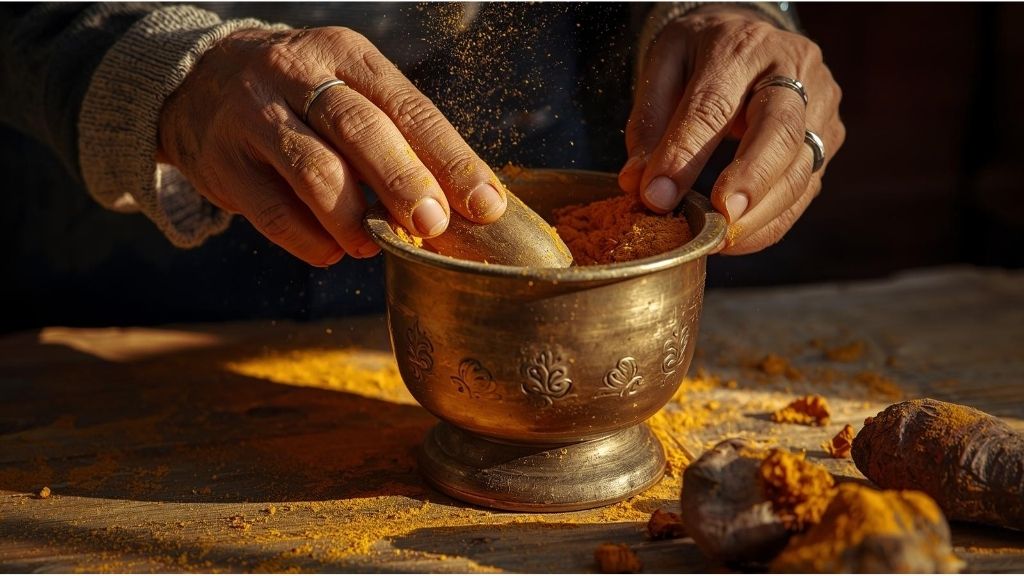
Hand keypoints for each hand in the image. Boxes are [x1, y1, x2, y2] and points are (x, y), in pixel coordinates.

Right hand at [157, 27, 506, 265]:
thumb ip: (400, 138)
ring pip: (314, 172)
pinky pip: (274, 213)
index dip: (451, 159)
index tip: (485, 204)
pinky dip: (312, 242)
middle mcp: (298, 75)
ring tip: (375, 244)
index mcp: (346, 56)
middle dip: (404, 182)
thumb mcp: (351, 91)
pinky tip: (333, 252)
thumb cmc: (304, 96)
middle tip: (433, 225)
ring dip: (354, 220)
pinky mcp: (223, 162)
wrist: (198, 82)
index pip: (409, 107)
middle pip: (360, 130)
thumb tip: (463, 204)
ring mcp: (254, 115)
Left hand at [619, 6, 844, 254]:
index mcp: (741, 45)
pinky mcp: (828, 137)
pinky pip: (806, 189)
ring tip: (719, 240)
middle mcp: (793, 69)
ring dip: (761, 213)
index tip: (655, 197)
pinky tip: (736, 239)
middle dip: (751, 179)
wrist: (748, 34)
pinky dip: (771, 222)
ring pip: (802, 168)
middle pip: (780, 131)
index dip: (684, 155)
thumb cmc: (699, 54)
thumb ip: (649, 124)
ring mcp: (820, 105)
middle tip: (721, 216)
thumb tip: (638, 185)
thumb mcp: (662, 68)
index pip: (713, 105)